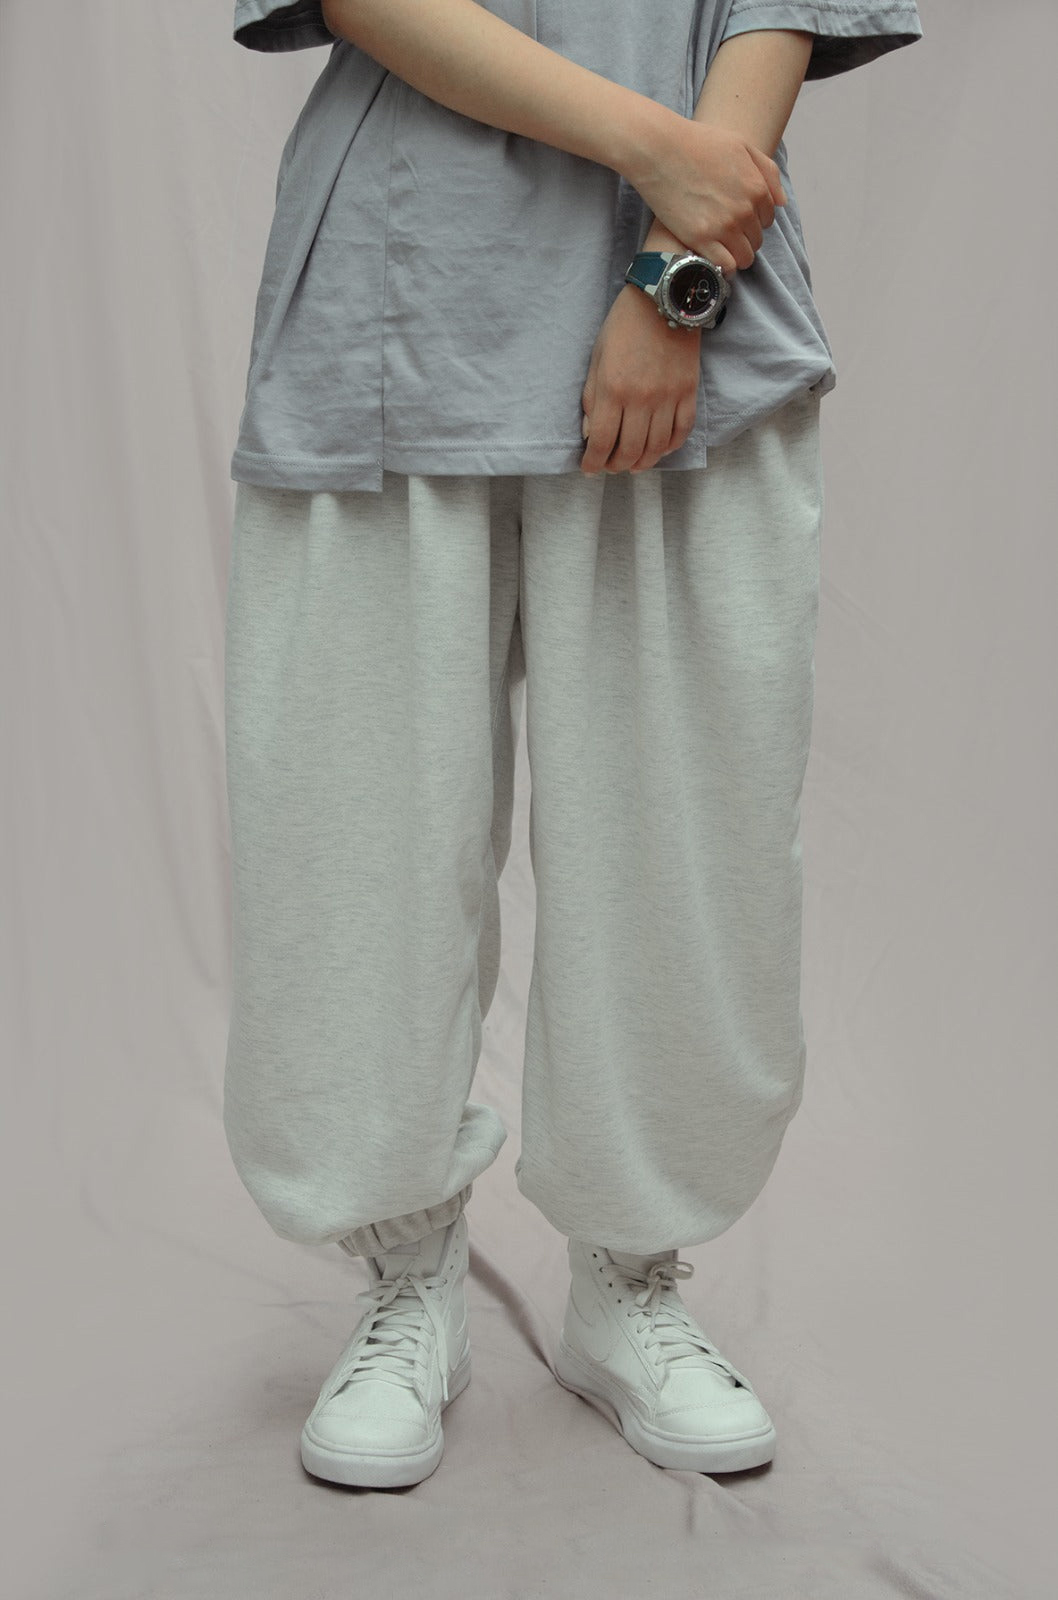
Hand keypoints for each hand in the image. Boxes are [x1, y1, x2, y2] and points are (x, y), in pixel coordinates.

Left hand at [580, 285, 700, 475]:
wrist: (664, 298)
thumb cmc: (624, 326)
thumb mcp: (597, 358)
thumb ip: (592, 398)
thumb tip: (590, 434)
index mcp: (614, 388)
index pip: (602, 441)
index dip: (593, 462)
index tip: (589, 469)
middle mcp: (642, 398)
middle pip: (630, 451)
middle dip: (616, 466)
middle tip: (610, 467)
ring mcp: (668, 397)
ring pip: (657, 447)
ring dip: (643, 462)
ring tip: (633, 464)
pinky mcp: (689, 392)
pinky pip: (681, 431)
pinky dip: (670, 447)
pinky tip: (659, 449)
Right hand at [626, 118, 785, 276]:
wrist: (660, 149)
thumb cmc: (698, 143)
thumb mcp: (741, 145)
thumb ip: (766, 172)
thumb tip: (781, 203)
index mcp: (757, 187)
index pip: (767, 219)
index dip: (753, 219)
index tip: (736, 216)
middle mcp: (745, 210)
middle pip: (756, 239)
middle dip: (744, 237)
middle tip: (724, 230)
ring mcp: (724, 226)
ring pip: (745, 257)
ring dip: (736, 255)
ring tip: (719, 246)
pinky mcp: (701, 239)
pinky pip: (726, 267)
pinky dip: (724, 267)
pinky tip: (713, 257)